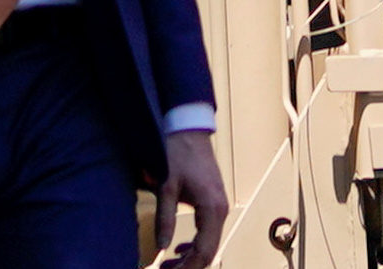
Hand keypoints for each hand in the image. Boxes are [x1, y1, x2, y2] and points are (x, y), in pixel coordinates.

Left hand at [150, 129, 226, 268]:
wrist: (188, 128)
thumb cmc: (178, 152)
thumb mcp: (166, 186)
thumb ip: (165, 219)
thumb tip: (162, 247)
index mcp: (212, 208)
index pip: (204, 251)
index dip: (187, 268)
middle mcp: (220, 209)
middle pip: (209, 251)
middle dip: (189, 267)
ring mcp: (219, 206)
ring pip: (209, 244)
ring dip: (191, 258)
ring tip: (168, 265)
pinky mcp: (213, 202)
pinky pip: (208, 232)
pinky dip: (195, 245)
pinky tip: (179, 249)